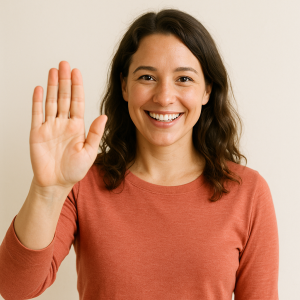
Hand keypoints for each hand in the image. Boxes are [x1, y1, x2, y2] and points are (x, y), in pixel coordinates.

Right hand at [29, 61, 106, 189]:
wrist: (57, 183)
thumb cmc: (74, 169)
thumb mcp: (89, 152)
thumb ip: (96, 133)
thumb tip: (104, 116)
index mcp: (77, 126)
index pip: (77, 102)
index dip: (77, 87)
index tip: (76, 72)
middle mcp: (63, 123)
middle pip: (64, 97)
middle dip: (64, 81)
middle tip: (64, 64)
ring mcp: (49, 126)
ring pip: (51, 102)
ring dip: (52, 86)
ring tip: (53, 71)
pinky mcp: (37, 133)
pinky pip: (37, 114)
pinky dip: (38, 101)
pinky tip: (40, 89)